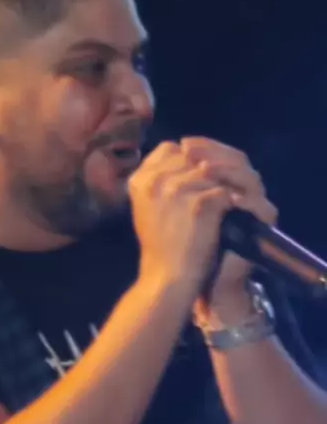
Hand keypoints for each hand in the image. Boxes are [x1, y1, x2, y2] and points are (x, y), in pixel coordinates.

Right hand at [129, 140, 236, 298]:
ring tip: (228, 199)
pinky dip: (230, 201)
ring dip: (222, 184)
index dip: (187, 158)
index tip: (197, 172)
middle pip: (193, 156)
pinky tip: (231, 212)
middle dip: (208, 169)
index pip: (170, 148)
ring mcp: (176, 190)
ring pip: (211, 171)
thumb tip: (185, 156)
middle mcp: (154, 179)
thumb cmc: (159, 246)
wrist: (167, 277)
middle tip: (220, 185)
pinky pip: (223, 191)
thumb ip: (159, 181)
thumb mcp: (148, 207)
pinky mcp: (199, 203)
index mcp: (139, 179)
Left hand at [180, 137, 277, 318]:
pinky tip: (225, 195)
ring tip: (205, 169)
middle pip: (237, 158)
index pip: (220, 153)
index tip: (183, 144)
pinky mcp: (262, 225)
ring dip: (227, 170)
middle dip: (214, 152)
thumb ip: (171, 179)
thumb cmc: (179, 243)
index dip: (204, 146)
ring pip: (250, 176)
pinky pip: (260, 204)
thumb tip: (162, 150)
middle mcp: (242, 191)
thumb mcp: (170, 206)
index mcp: (222, 184)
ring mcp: (255, 206)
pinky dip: (243, 198)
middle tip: (193, 150)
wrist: (192, 279)